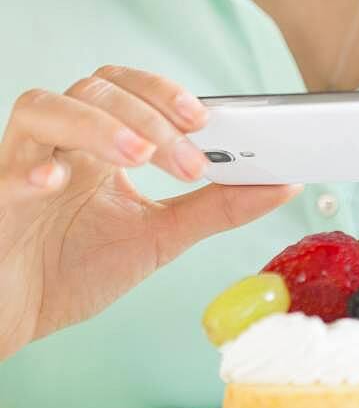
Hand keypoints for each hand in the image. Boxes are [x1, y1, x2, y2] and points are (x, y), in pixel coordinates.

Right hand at [0, 66, 301, 359]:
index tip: (206, 119)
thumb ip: (217, 207)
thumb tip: (282, 183)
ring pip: (46, 107)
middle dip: (148, 116)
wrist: (12, 319)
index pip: (131, 88)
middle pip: (96, 90)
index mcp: (99, 143)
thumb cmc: (74, 269)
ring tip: (140, 157)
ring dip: (99, 125)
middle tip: (188, 159)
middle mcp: (60, 142)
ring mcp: (23, 163)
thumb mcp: (158, 236)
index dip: (166, 93)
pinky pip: (6, 167)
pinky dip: (32, 166)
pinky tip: (56, 180)